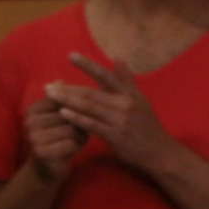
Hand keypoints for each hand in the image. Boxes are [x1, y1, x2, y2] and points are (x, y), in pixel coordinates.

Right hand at [24, 91, 86, 182]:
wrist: (47, 170)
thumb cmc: (56, 141)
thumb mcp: (58, 119)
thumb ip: (60, 101)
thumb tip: (60, 79)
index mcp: (32, 110)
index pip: (61, 100)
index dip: (76, 108)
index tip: (77, 117)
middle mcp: (29, 121)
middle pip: (67, 113)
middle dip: (80, 122)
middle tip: (81, 130)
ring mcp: (33, 137)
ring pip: (71, 128)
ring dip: (81, 135)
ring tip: (79, 139)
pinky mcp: (41, 153)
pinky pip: (70, 144)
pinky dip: (78, 146)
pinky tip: (76, 149)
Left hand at [45, 53, 175, 173]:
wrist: (159, 153)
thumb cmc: (148, 127)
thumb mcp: (141, 100)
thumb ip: (127, 80)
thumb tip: (118, 58)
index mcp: (128, 94)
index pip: (105, 75)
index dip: (88, 65)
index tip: (70, 55)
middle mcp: (124, 104)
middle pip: (91, 93)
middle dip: (68, 88)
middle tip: (49, 85)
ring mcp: (119, 121)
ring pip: (89, 107)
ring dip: (68, 100)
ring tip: (51, 96)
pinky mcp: (115, 136)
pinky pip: (92, 125)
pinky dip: (77, 118)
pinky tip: (63, 113)